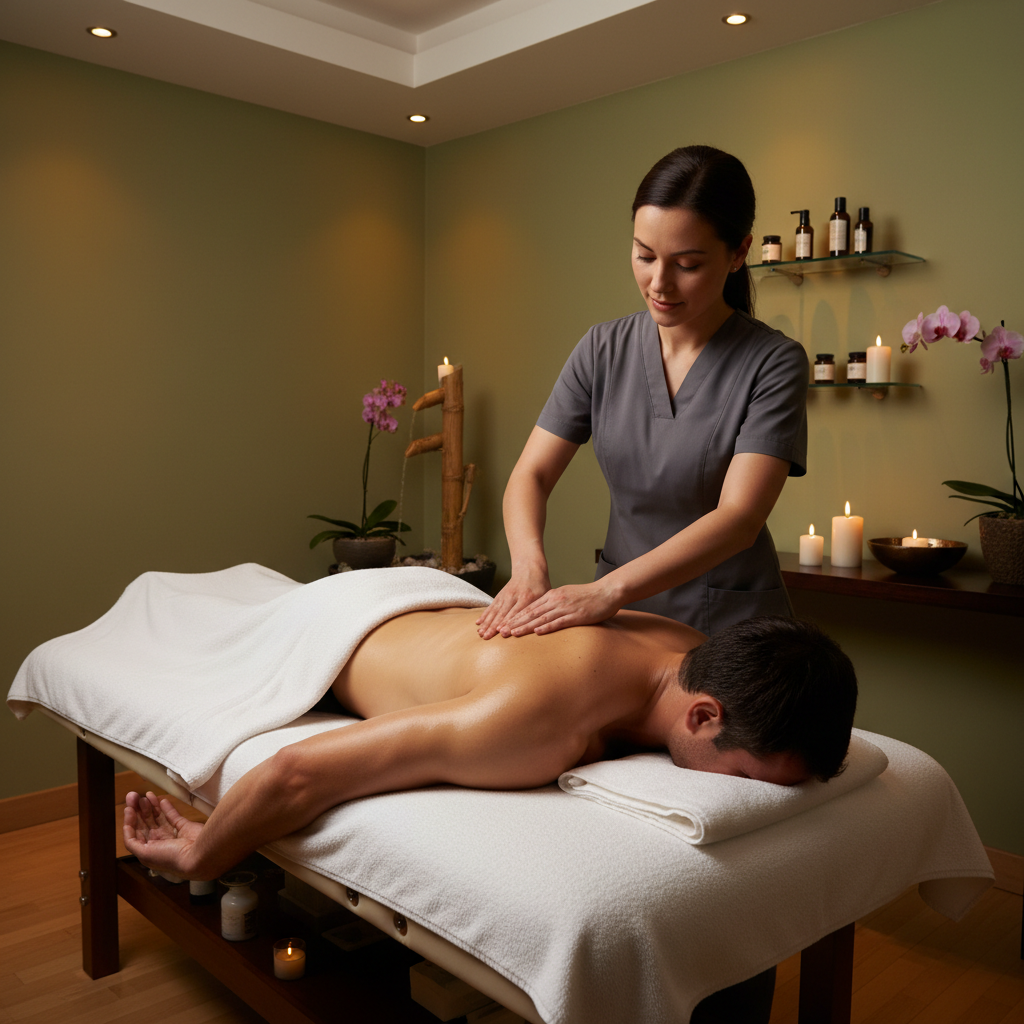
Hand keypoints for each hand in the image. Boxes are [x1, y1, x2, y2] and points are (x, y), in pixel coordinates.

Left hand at [123, 791, 204, 877]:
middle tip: (134, 796)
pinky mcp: (183, 826)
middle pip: (145, 823)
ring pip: (158, 817)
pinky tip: (161, 800)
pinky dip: (167, 807)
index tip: (129, 807)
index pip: (135, 832)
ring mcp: (171, 833)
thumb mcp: (145, 854)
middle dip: (139, 809)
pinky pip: (172, 815)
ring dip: (151, 806)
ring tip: (146, 795)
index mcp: (148, 850)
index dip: (130, 820)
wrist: (196, 856)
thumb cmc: (169, 857)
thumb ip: (133, 842)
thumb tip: (127, 827)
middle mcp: (158, 842)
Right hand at [476, 568, 550, 637]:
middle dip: (494, 626)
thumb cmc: (540, 586)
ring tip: (481, 633)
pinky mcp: (500, 595)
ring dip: (487, 622)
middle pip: (503, 613)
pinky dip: (485, 615)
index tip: (502, 632)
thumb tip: (543, 627)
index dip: (509, 622)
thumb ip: (542, 610)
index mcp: (528, 597)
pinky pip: (491, 606)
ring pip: (495, 610)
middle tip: (487, 637)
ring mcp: (505, 595)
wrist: (529, 569)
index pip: (517, 612)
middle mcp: (514, 596)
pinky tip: (479, 622)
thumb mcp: (545, 595)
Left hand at [502, 582, 620, 636]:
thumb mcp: (567, 596)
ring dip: (526, 626)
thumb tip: (542, 614)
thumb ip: (554, 604)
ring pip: (541, 618)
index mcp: (552, 596)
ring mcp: (565, 607)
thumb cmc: (589, 596)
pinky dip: (547, 627)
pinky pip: (559, 622)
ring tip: (513, 633)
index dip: (515, 617)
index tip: (503, 624)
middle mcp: (556, 600)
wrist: (607, 592)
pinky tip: (537, 632)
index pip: (530, 608)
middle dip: (515, 622)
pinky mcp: (576, 615)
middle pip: (531, 612)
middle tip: (501, 631)